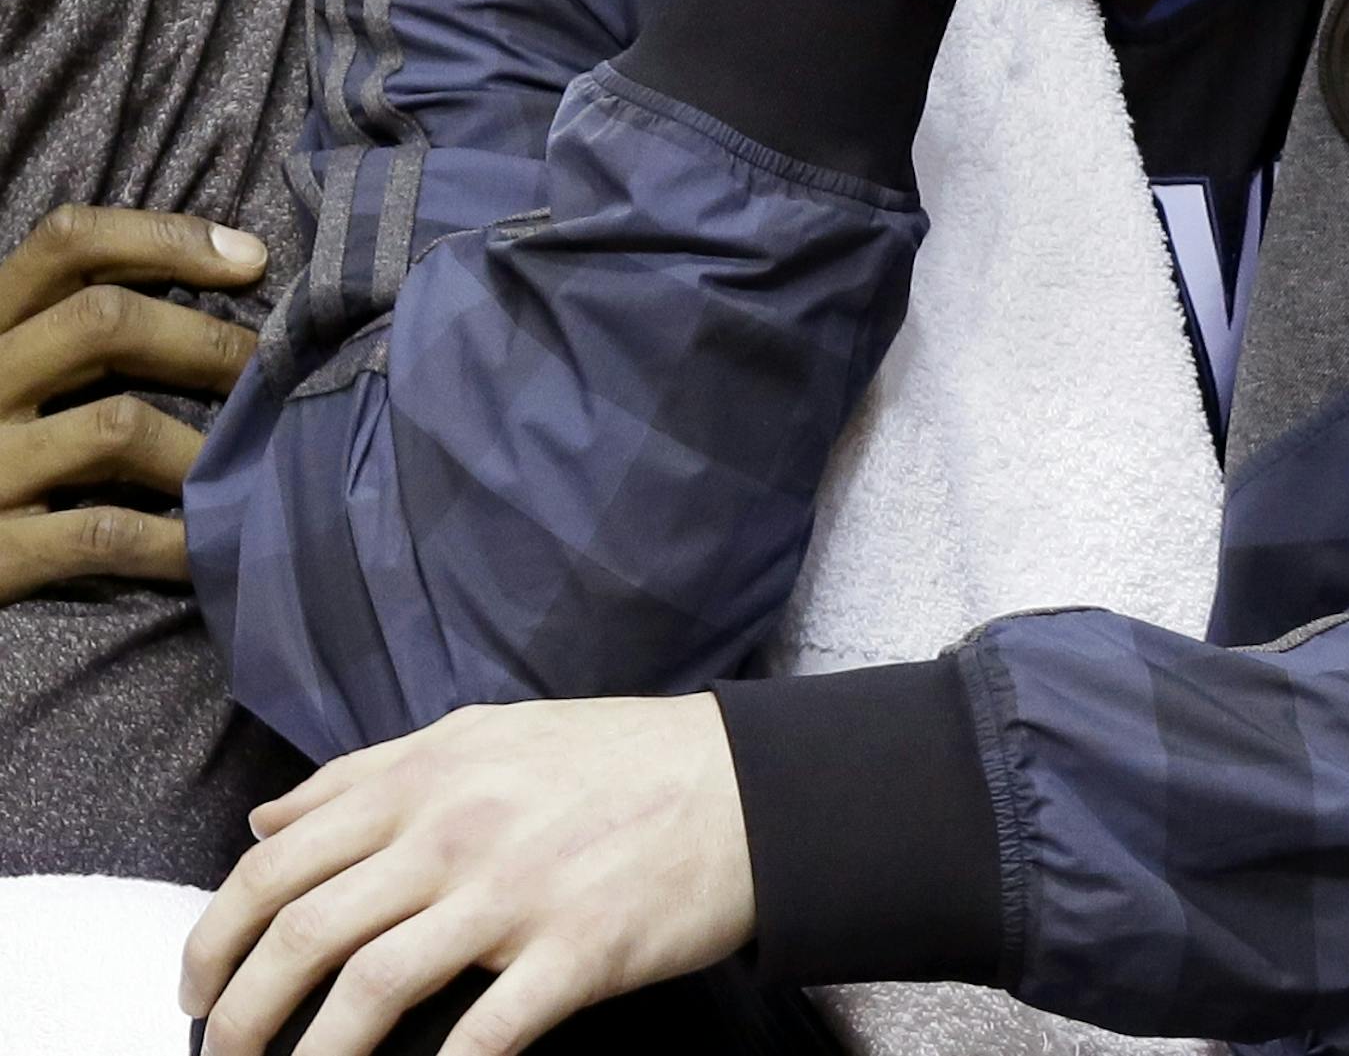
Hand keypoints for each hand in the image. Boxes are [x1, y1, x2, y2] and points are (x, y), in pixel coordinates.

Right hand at [0, 205, 263, 597]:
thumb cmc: (4, 452)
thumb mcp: (22, 371)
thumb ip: (84, 330)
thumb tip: (239, 268)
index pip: (69, 241)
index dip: (166, 237)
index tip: (252, 262)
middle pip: (102, 321)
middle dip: (207, 341)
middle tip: (270, 376)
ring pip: (116, 426)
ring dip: (200, 449)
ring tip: (247, 468)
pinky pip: (103, 533)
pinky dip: (172, 540)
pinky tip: (211, 548)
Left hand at [181, 696, 753, 1055]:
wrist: (742, 785)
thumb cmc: (614, 760)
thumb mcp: (486, 735)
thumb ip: (371, 773)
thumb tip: (268, 820)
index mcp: (428, 775)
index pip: (279, 860)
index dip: (216, 935)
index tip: (196, 987)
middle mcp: (457, 829)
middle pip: (304, 931)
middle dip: (239, 1013)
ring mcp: (515, 893)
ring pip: (368, 989)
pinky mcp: (574, 953)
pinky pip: (479, 1038)